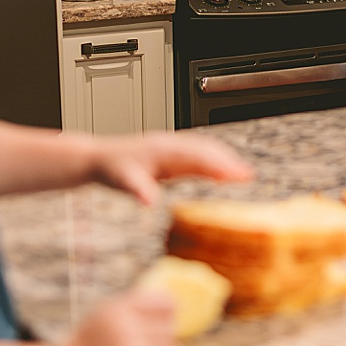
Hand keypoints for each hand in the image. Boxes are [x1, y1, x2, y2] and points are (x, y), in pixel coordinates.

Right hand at [56, 288, 176, 345]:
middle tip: (150, 335)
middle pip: (168, 325)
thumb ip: (132, 308)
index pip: (162, 302)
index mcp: (116, 311)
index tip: (165, 311)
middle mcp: (127, 331)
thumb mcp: (103, 317)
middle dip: (163, 329)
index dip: (167, 306)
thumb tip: (171, 304)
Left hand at [92, 132, 252, 204]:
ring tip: (241, 173)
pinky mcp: (170, 153)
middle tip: (249, 176)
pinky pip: (197, 153)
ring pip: (204, 148)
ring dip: (223, 158)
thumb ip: (138, 189)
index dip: (222, 165)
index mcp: (163, 149)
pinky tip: (218, 171)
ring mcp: (171, 146)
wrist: (97, 158)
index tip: (241, 175)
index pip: (200, 156)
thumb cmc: (110, 169)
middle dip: (229, 161)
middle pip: (206, 148)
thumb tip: (150, 202)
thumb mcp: (121, 180)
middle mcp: (170, 144)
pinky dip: (212, 160)